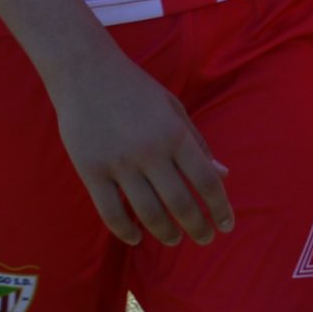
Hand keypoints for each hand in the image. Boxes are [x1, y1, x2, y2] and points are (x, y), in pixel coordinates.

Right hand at [49, 44, 234, 246]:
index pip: (206, 180)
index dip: (220, 208)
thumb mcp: (174, 108)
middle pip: (180, 203)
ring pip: (147, 213)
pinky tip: (136, 238)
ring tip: (175, 239)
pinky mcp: (91, 171)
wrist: (86, 72)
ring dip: (165, 233)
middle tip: (204, 239)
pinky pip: (110, 212)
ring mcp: (118, 164)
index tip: (226, 225)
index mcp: (174, 134)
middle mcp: (149, 152)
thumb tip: (222, 175)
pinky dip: (125, 231)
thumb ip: (198, 143)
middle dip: (198, 227)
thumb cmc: (136, 89)